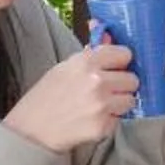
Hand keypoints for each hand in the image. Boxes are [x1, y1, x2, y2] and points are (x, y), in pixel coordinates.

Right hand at [7, 41, 138, 152]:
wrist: (32, 129)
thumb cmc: (47, 96)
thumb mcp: (65, 67)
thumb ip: (91, 53)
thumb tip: (108, 34)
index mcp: (86, 61)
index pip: (125, 54)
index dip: (120, 62)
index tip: (114, 68)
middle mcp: (97, 81)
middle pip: (132, 79)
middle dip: (122, 85)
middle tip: (106, 90)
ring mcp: (102, 105)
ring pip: (130, 100)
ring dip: (119, 103)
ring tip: (99, 106)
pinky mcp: (103, 126)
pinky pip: (120, 119)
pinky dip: (110, 120)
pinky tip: (93, 119)